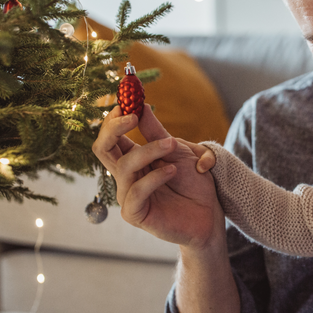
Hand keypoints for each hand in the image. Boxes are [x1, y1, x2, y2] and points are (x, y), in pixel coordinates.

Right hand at [91, 105, 222, 247]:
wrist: (210, 213)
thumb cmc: (194, 182)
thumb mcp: (177, 150)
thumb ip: (156, 131)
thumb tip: (141, 105)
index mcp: (131, 159)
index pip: (110, 136)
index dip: (114, 117)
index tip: (127, 99)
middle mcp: (125, 176)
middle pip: (101, 148)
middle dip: (113, 128)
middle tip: (133, 115)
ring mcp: (127, 195)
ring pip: (123, 166)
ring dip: (149, 150)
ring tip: (173, 146)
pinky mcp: (135, 213)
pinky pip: (134, 192)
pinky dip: (154, 177)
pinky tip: (172, 171)